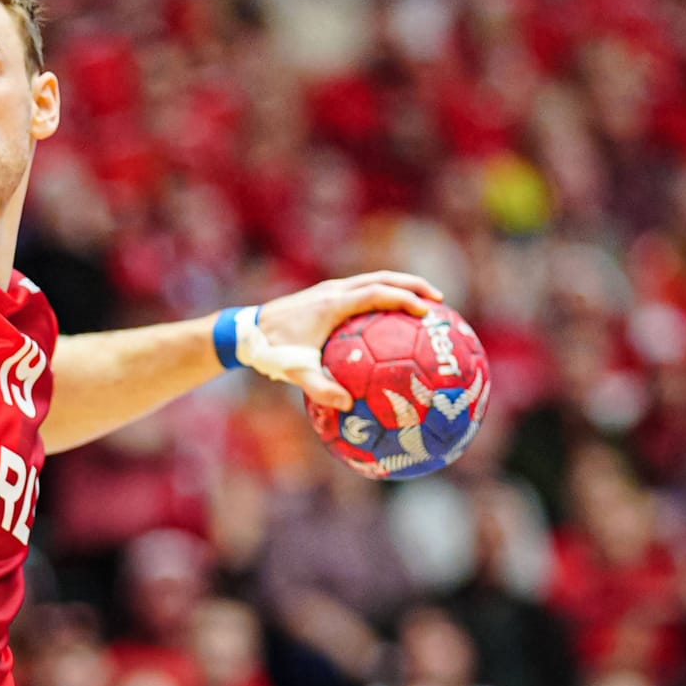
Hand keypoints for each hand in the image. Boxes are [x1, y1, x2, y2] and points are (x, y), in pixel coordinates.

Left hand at [247, 270, 442, 408]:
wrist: (246, 332)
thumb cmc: (272, 351)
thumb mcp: (296, 372)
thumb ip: (321, 388)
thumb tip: (347, 406)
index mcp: (333, 303)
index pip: (377, 293)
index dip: (404, 299)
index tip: (428, 312)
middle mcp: (334, 291)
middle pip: (382, 278)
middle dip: (413, 285)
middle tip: (439, 301)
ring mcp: (329, 291)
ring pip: (373, 281)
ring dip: (399, 288)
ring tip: (424, 306)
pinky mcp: (325, 297)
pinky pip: (361, 292)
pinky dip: (382, 298)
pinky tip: (391, 322)